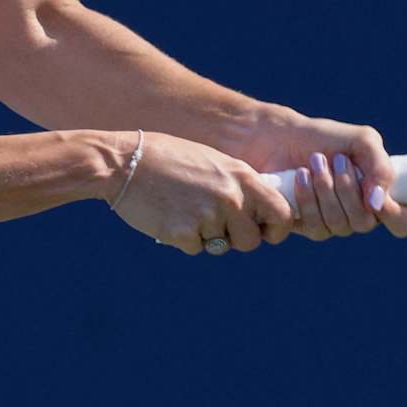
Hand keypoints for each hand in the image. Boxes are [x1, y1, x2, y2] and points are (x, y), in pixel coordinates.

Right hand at [110, 131, 294, 255]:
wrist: (125, 162)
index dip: (277, 228)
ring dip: (206, 236)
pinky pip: (194, 248)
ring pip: (220, 245)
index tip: (265, 232)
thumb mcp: (214, 162)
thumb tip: (259, 210)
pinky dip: (184, 238)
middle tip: (216, 225)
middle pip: (251, 240)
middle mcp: (230, 197)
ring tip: (185, 209)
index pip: (282, 213)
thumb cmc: (169, 158)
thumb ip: (238, 184)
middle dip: (236, 239)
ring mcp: (207, 216)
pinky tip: (169, 215)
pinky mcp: (184, 233)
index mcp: (242, 176)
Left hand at [231, 109, 406, 241]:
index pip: (401, 222)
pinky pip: (316, 227)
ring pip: (340, 225)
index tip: (375, 195)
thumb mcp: (361, 140)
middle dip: (349, 189)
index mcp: (378, 194)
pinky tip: (300, 177)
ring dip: (327, 190)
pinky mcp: (306, 226)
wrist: (277, 138)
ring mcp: (332, 222)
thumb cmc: (322, 138)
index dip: (394, 214)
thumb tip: (379, 202)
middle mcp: (358, 213)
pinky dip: (308, 200)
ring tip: (314, 162)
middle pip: (365, 223)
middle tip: (336, 160)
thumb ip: (380, 166)